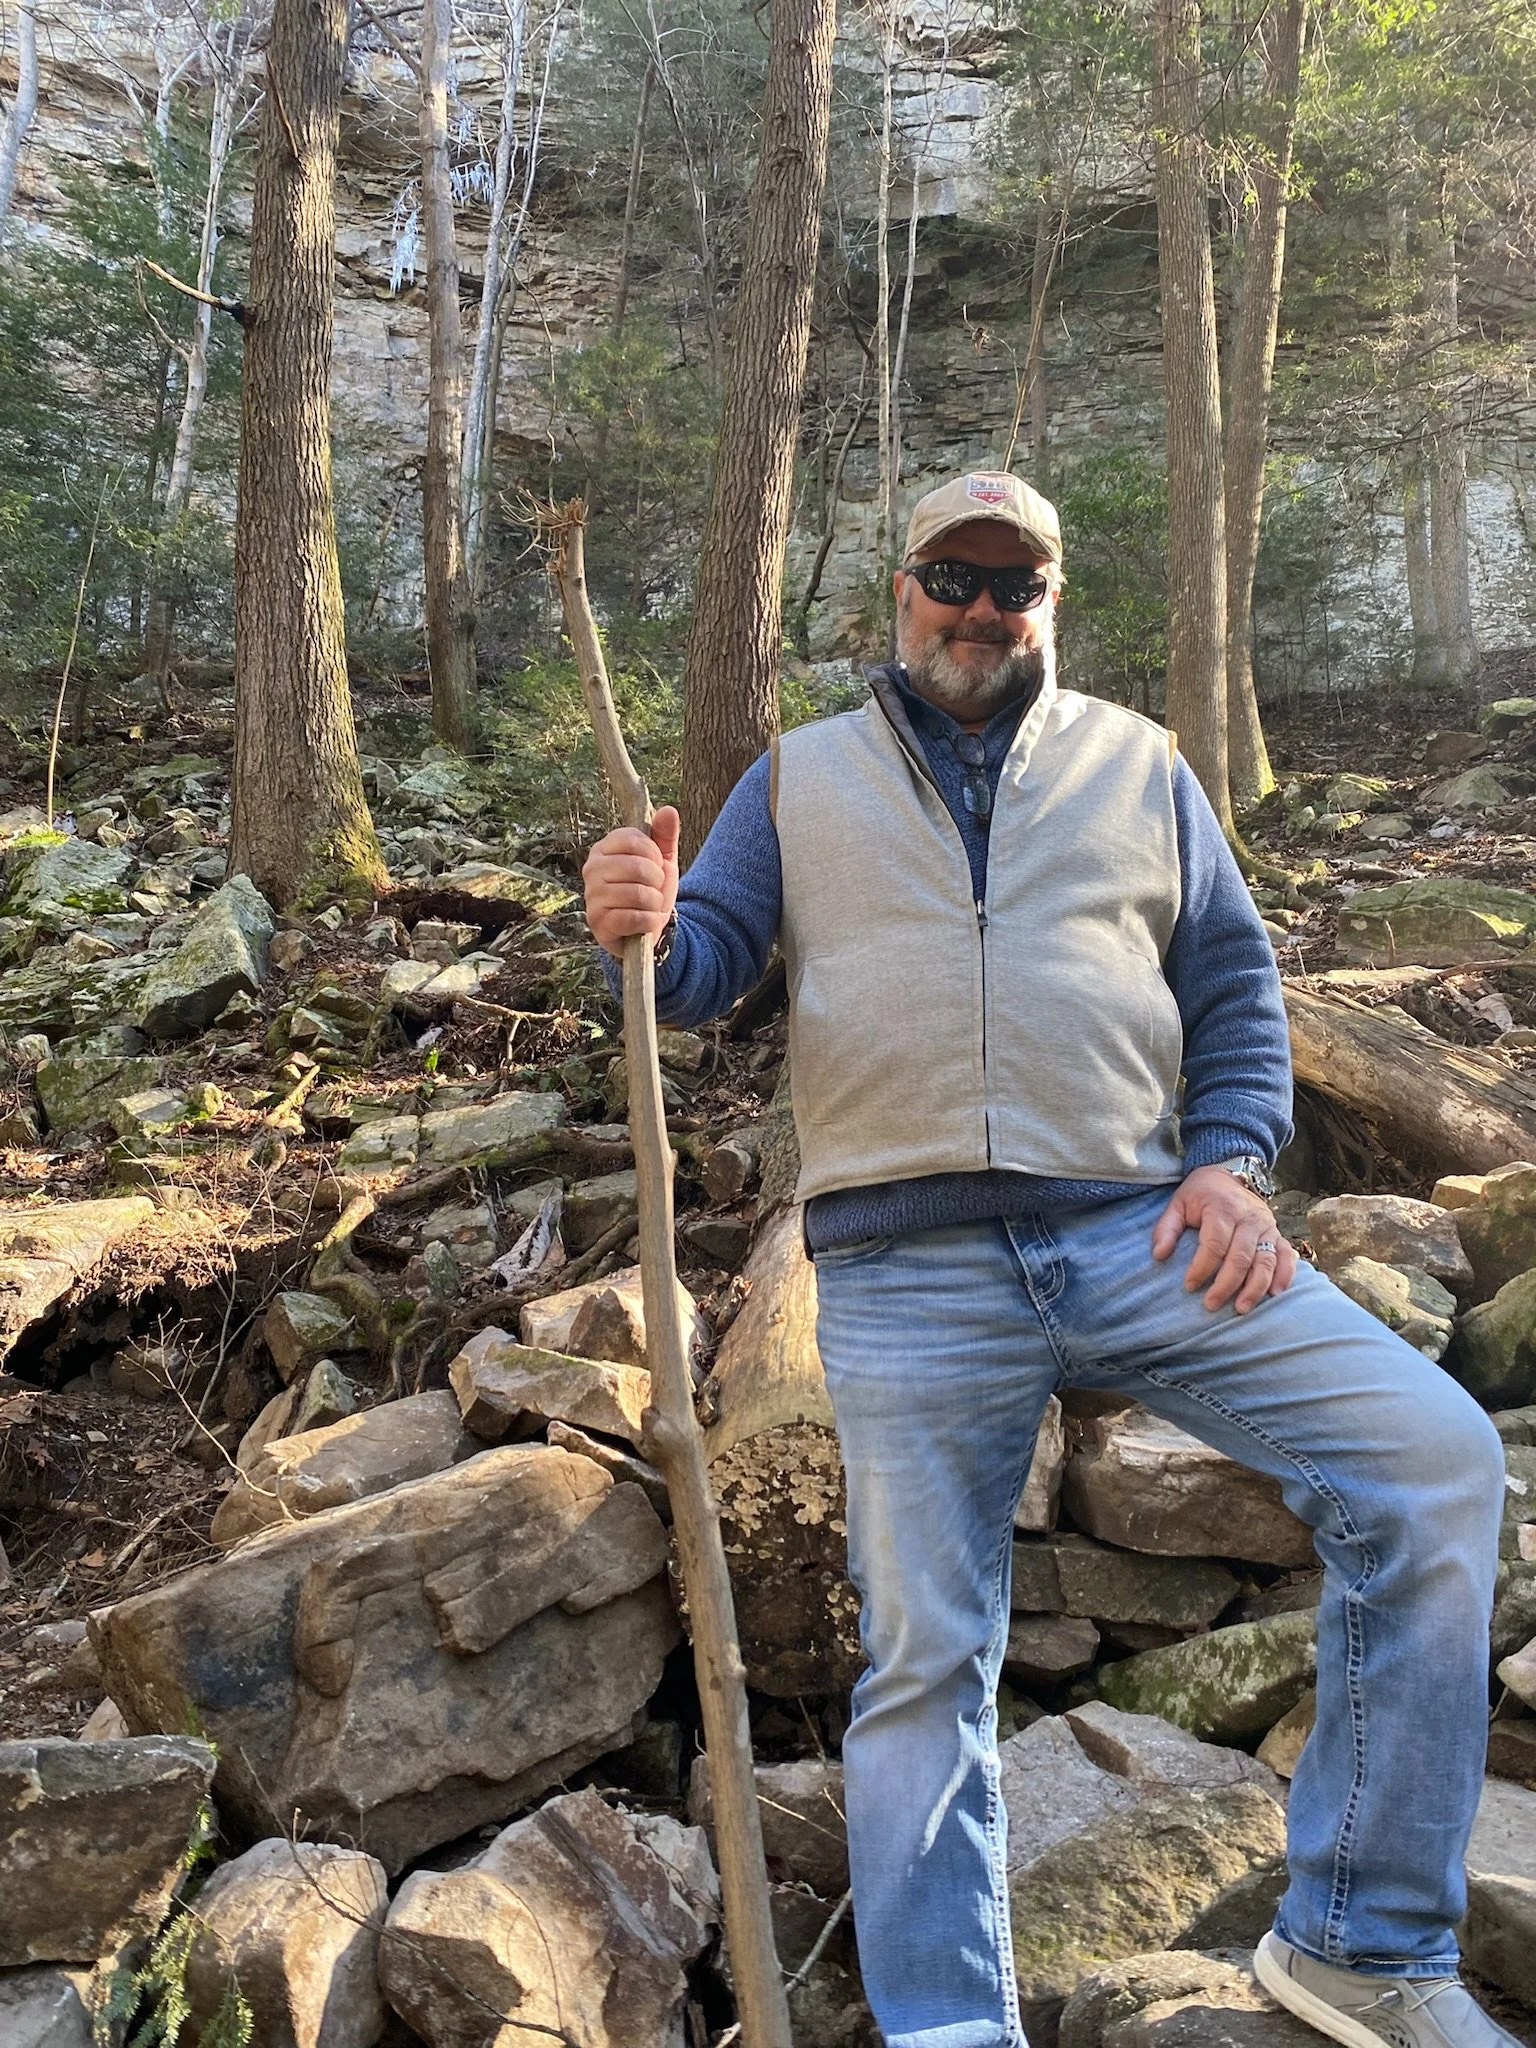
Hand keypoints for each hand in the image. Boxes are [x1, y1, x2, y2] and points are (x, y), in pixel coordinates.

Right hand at [582, 804, 679, 951]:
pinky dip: (650, 921)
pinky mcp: (598, 923)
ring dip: (655, 904)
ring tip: (649, 906)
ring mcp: (592, 896)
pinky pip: (635, 917)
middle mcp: (591, 869)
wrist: (646, 926)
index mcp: (604, 848)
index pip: (635, 840)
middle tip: (653, 890)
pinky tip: (645, 922)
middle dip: (657, 882)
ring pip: (639, 894)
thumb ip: (665, 835)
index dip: (655, 855)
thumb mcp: (661, 860)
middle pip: (639, 867)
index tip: (655, 866)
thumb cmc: (650, 888)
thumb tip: (669, 810)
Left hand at [1151, 1164, 1297, 1313]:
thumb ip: (1166, 1228)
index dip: (1202, 1267)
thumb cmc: (1201, 1195)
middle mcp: (1249, 1218)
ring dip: (1255, 1288)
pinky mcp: (1278, 1234)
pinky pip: (1286, 1256)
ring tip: (1241, 1308)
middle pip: (1241, 1257)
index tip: (1189, 1286)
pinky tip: (1274, 1294)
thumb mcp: (1178, 1204)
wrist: (1229, 1175)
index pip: (1214, 1243)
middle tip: (1211, 1305)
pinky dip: (1284, 1276)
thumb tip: (1159, 1255)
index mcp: (1222, 1208)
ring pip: (1266, 1261)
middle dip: (1226, 1285)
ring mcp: (1267, 1226)